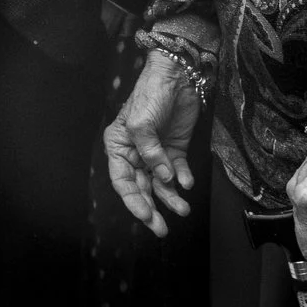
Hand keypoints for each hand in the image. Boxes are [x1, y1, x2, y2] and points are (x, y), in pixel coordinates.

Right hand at [103, 50, 199, 236]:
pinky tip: (187, 183)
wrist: (178, 76)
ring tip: (183, 209)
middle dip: (151, 209)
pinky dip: (183, 179)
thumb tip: (164, 177)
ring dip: (171, 198)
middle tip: (161, 229)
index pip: (122, 181)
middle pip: (142, 188)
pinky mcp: (175, 149)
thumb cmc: (150, 94)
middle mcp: (136, 153)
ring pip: (161, 184)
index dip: (133, 201)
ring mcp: (157, 152)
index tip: (146, 216)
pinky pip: (178, 171)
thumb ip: (150, 153)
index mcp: (119, 146)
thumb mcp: (142, 123)